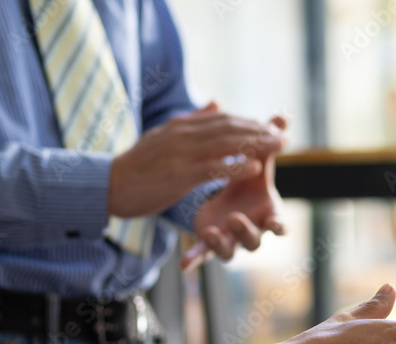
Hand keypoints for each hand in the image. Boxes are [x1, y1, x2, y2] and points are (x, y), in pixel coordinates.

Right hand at [108, 102, 283, 219]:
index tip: (273, 127)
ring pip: (225, 143)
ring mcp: (180, 153)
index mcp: (180, 126)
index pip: (222, 119)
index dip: (250, 122)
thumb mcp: (164, 137)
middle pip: (229, 127)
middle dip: (259, 130)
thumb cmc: (139, 167)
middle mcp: (182, 134)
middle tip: (285, 135)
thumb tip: (217, 102)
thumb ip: (192, 121)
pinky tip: (256, 166)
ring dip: (256, 144)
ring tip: (279, 146)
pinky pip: (213, 168)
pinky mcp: (178, 174)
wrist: (107, 185)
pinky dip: (236, 165)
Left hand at [182, 113, 287, 269]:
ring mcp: (231, 239)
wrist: (228, 201)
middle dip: (245, 231)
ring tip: (210, 231)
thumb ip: (268, 143)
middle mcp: (252, 230)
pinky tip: (185, 265)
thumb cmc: (249, 182)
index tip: (275, 223)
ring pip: (230, 251)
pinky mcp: (211, 243)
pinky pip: (204, 255)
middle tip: (233, 217)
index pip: (279, 225)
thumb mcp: (256, 161)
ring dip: (222, 244)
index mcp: (266, 213)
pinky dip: (196, 260)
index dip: (279, 226)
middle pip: (255, 241)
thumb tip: (283, 117)